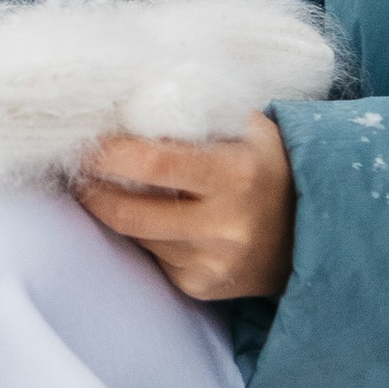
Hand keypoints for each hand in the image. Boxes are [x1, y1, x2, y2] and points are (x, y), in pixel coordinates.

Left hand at [76, 111, 295, 303]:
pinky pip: (152, 255)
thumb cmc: (266, 164)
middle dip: (91, 188)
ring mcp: (213, 262)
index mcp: (236, 174)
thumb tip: (126, 101)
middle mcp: (225, 225)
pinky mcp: (202, 286)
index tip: (85, 140)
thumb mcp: (246, 128)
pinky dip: (142, 233)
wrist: (312, 231)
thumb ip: (195, 112)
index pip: (152, 162)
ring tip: (102, 183)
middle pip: (128, 211)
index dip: (107, 153)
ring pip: (135, 235)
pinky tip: (150, 213)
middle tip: (75, 166)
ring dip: (110, 209)